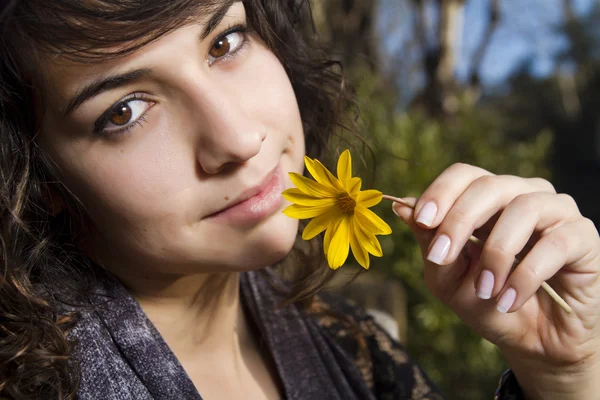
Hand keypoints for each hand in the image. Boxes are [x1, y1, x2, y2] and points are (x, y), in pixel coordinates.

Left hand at [392, 163, 599, 399]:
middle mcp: (523, 196)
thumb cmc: (488, 303)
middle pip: (489, 185)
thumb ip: (429, 242)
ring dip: (495, 253)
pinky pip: (555, 242)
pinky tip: (509, 300)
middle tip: (441, 256)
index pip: (464, 174)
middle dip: (459, 220)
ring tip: (484, 290)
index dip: (441, 191)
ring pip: (523, 207)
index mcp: (488, 200)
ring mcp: (556, 212)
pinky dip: (526, 274)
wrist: (534, 342)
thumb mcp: (448, 279)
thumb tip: (401, 206)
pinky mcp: (583, 237)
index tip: (421, 219)